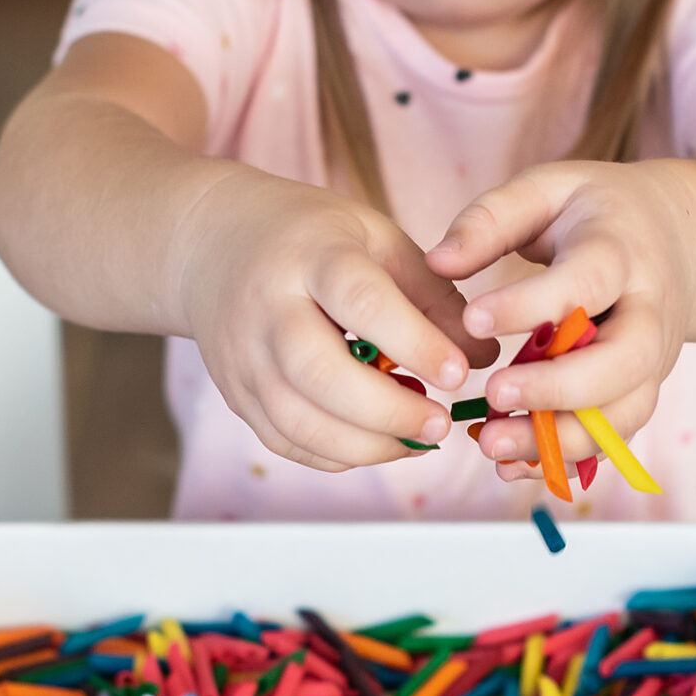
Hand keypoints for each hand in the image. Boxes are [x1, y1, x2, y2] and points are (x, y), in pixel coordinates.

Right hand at [169, 170, 499, 472]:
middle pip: (320, 374)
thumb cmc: (312, 241)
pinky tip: (379, 443)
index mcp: (311, 257)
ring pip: (300, 423)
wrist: (211, 245)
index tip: (458, 372)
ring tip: (417, 438)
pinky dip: (339, 455)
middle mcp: (266, 309)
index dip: (414, 342)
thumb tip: (484, 357)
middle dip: (388, 411)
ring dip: (367, 445)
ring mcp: (243, 358)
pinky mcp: (236, 396)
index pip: (362, 302)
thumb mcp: (376, 240)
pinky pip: (288, 443)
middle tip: (440, 424)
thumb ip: (432, 296)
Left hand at [426, 161, 695, 484]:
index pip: (585, 283)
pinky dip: (565, 460)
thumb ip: (491, 219)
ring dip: (559, 439)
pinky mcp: (642, 393)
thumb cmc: (598, 213)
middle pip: (623, 361)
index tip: (472, 321)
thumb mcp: (549, 189)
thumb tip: (438, 261)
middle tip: (492, 395)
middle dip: (557, 387)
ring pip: (623, 415)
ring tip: (491, 445)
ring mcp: (652, 361)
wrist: (682, 240)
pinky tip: (512, 464)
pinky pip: (613, 440)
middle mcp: (648, 313)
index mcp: (622, 252)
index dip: (530, 305)